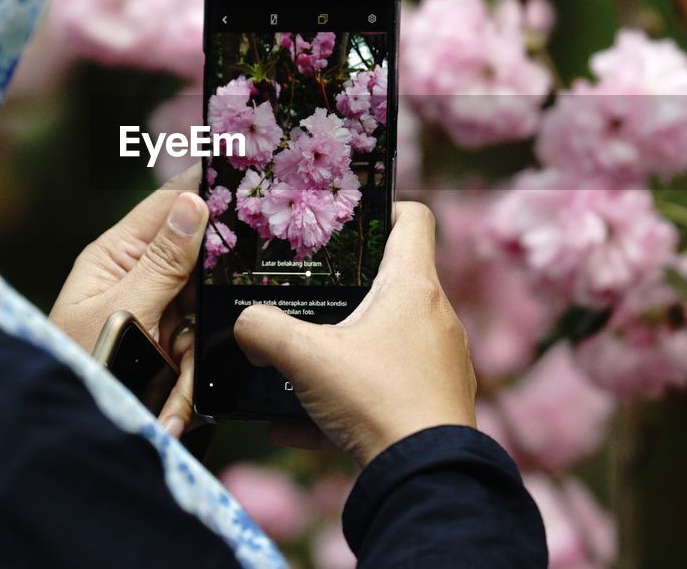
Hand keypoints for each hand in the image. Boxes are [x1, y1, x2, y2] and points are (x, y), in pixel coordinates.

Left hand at [50, 166, 205, 436]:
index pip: (167, 205)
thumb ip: (162, 261)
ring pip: (204, 314)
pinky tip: (170, 414)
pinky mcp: (167, 350)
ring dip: (191, 360)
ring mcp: (155, 315)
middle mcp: (139, 278)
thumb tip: (193, 202)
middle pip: (198, 263)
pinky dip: (187, 386)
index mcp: (117, 255)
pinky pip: (198, 353)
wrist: (63, 435)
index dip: (205, 188)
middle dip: (210, 293)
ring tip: (172, 391)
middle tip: (217, 316)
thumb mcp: (122, 312)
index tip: (246, 172)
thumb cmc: (77, 367)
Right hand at [233, 202, 476, 466]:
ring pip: (387, 338)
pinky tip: (301, 424)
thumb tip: (245, 324)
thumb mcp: (304, 357)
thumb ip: (262, 329)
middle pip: (395, 280)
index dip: (383, 208)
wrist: (424, 477)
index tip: (348, 222)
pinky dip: (349, 395)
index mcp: (414, 287)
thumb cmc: (375, 401)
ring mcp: (441, 360)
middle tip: (308, 293)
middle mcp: (437, 316)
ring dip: (346, 345)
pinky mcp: (436, 400)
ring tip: (301, 362)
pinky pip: (386, 386)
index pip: (414, 218)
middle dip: (349, 286)